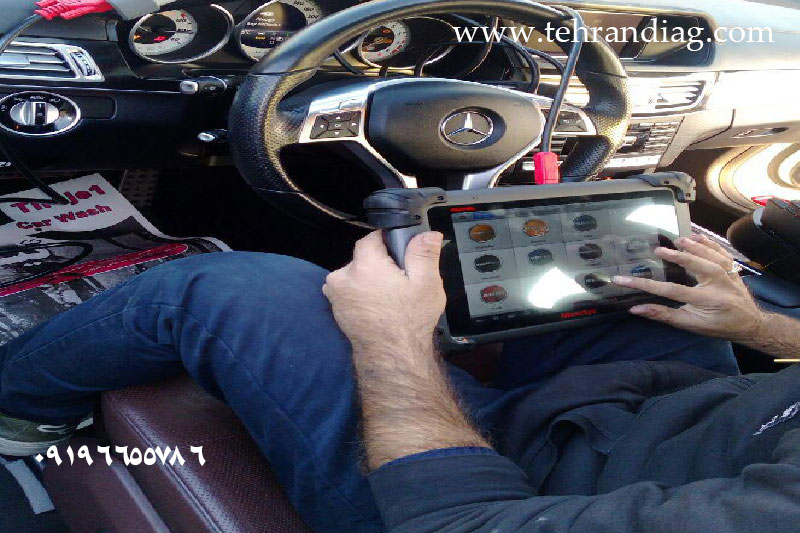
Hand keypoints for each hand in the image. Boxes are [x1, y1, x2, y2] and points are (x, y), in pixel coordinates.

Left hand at [322, 231, 445, 353]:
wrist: (391, 356)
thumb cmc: (408, 322)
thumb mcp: (426, 284)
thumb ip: (424, 254)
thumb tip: (428, 234)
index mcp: (365, 265)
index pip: (372, 237)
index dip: (388, 242)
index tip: (400, 254)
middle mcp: (344, 276)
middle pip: (363, 257)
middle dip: (380, 264)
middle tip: (399, 281)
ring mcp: (336, 294)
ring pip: (356, 274)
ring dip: (369, 280)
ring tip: (389, 297)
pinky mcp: (336, 308)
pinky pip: (349, 291)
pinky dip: (361, 294)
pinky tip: (378, 307)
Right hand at [613, 234, 765, 342]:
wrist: (750, 324)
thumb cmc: (717, 326)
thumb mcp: (689, 325)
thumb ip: (663, 315)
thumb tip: (636, 309)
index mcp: (706, 301)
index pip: (671, 290)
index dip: (646, 285)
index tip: (624, 279)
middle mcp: (719, 285)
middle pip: (697, 266)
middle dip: (677, 257)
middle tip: (658, 250)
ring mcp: (729, 276)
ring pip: (712, 256)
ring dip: (695, 246)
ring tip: (678, 239)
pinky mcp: (733, 270)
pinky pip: (722, 253)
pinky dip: (710, 243)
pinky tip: (698, 236)